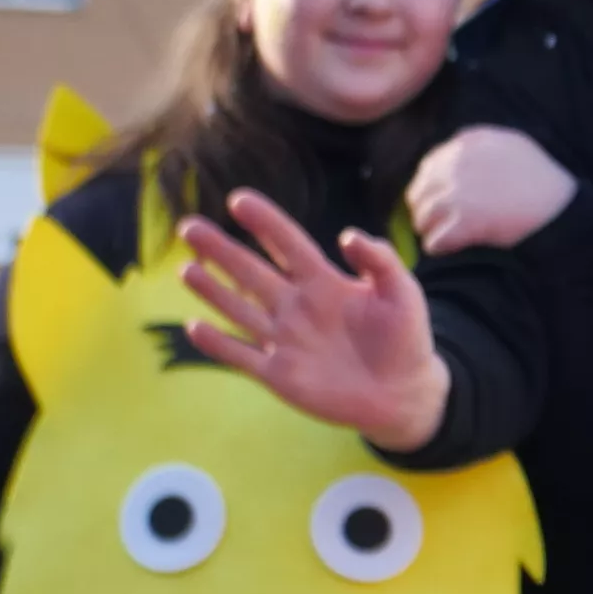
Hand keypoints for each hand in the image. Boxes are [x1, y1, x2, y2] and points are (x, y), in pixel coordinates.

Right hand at [180, 190, 450, 449]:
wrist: (405, 393)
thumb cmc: (406, 338)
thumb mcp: (403, 292)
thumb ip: (380, 260)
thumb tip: (348, 235)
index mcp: (325, 282)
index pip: (288, 244)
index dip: (265, 222)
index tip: (238, 200)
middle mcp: (297, 306)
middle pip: (251, 271)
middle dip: (221, 249)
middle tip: (189, 226)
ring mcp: (285, 339)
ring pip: (239, 309)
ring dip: (212, 290)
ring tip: (186, 268)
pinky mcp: (279, 374)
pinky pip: (240, 356)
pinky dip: (217, 344)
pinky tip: (194, 327)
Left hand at [406, 124, 578, 254]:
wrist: (558, 207)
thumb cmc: (541, 179)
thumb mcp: (512, 144)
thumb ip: (479, 142)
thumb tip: (453, 148)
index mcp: (467, 144)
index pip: (429, 166)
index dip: (433, 186)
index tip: (441, 200)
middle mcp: (456, 165)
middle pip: (419, 192)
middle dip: (427, 209)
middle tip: (440, 222)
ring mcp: (457, 194)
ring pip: (422, 218)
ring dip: (432, 230)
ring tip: (446, 237)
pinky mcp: (463, 223)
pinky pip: (434, 241)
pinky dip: (441, 247)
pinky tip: (453, 247)